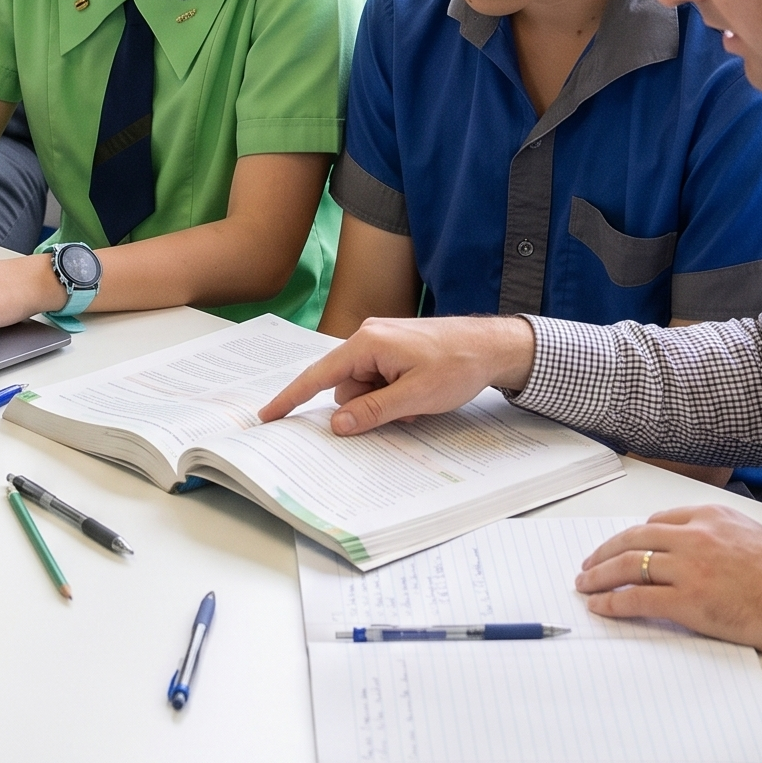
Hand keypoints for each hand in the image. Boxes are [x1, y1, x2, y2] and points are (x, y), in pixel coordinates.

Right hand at [257, 315, 536, 431]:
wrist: (493, 345)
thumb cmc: (457, 364)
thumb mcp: (415, 396)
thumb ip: (373, 410)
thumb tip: (337, 424)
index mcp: (367, 343)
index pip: (319, 375)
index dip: (292, 397)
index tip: (268, 415)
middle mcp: (368, 338)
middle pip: (344, 387)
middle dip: (366, 406)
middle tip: (403, 410)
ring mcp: (381, 343)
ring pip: (363, 387)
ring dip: (383, 402)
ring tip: (417, 401)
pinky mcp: (394, 349)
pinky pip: (379, 380)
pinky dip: (393, 394)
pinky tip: (419, 394)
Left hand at [575, 506, 761, 654]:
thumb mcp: (751, 535)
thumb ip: (718, 536)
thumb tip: (694, 550)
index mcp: (711, 516)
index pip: (657, 520)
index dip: (632, 536)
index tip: (621, 546)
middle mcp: (695, 535)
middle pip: (634, 539)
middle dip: (605, 552)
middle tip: (589, 564)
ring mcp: (689, 568)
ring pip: (628, 565)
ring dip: (600, 575)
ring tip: (586, 584)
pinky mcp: (687, 601)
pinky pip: (637, 598)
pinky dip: (612, 602)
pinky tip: (601, 606)